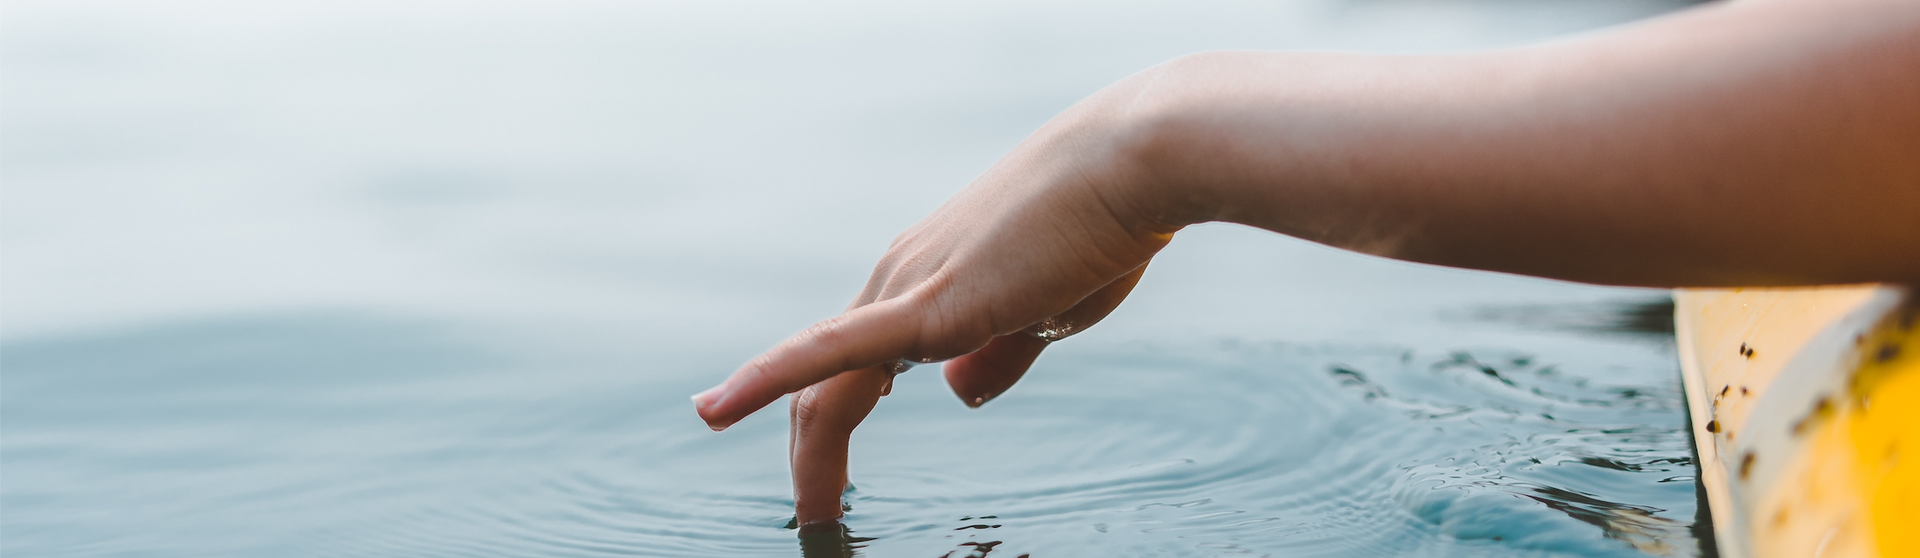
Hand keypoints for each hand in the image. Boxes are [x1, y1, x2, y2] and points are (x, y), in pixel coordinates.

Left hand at [691, 86, 1177, 522]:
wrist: (1130, 168)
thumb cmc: (1100, 231)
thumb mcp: (1047, 312)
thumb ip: (1000, 354)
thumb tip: (959, 394)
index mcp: (925, 283)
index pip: (854, 365)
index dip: (831, 425)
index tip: (829, 484)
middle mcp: (899, 280)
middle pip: (826, 382)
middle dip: (813, 455)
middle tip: (814, 515)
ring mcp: (904, 287)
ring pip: (826, 385)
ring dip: (811, 456)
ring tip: (811, 517)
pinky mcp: (926, 303)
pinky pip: (829, 350)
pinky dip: (766, 379)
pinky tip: (714, 411)